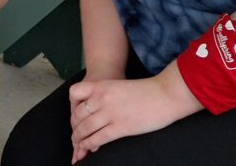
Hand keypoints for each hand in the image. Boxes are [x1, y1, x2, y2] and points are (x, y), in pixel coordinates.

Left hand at [68, 71, 200, 162]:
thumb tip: (97, 109)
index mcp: (101, 85)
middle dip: (74, 127)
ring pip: (85, 128)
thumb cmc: (146, 91)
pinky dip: (89, 144)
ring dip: (79, 138)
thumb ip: (106, 94)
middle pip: (78, 114)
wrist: (164, 94)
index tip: (74, 114)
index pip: (75, 93)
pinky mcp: (120, 127)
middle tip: (74, 135)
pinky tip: (87, 148)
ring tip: (77, 145)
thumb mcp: (119, 86)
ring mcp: (110, 113)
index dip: (71, 105)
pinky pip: (98, 138)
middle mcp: (102, 98)